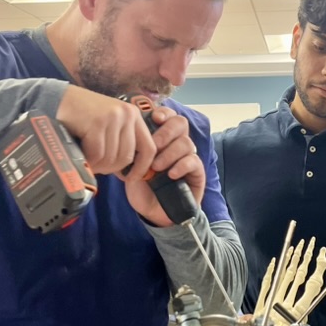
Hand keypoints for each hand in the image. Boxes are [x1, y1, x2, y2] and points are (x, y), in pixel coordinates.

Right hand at [56, 85, 155, 177]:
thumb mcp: (109, 126)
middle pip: (127, 157)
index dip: (142, 168)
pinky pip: (97, 154)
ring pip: (111, 157)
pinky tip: (80, 153)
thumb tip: (130, 172)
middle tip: (96, 166)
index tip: (131, 179)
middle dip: (110, 168)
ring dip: (97, 165)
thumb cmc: (82, 117)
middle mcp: (128, 114)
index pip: (149, 148)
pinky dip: (87, 159)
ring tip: (86, 159)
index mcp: (134, 115)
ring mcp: (113, 117)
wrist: (57, 99)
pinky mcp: (97, 122)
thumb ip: (121, 142)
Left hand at [123, 106, 206, 226]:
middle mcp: (176, 144)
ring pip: (186, 142)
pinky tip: (170, 175)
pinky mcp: (197, 172)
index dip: (163, 113)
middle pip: (180, 123)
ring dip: (169, 153)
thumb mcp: (131, 166)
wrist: (154, 212)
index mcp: (161, 138)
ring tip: (156, 167)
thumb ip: (132, 149)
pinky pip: (193, 161)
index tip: (154, 118)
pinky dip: (181, 166)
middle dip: (166, 132)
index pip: (168, 116)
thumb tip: (128, 131)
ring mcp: (188, 157)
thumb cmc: (142, 188)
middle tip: (152, 145)